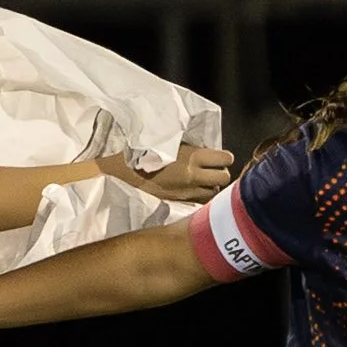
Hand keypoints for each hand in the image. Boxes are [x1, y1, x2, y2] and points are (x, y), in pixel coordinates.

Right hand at [101, 137, 232, 205]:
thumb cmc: (142, 151)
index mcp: (192, 156)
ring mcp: (186, 192)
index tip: (219, 157)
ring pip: (213, 193)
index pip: (225, 158)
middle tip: (212, 170)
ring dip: (211, 187)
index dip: (224, 157)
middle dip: (220, 174)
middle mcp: (193, 176)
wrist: (121, 171)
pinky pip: (199, 202)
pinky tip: (192, 192)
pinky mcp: (178, 203)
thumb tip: (209, 152)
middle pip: (224, 178)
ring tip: (202, 182)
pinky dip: (199, 197)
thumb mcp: (170, 143)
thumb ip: (191, 149)